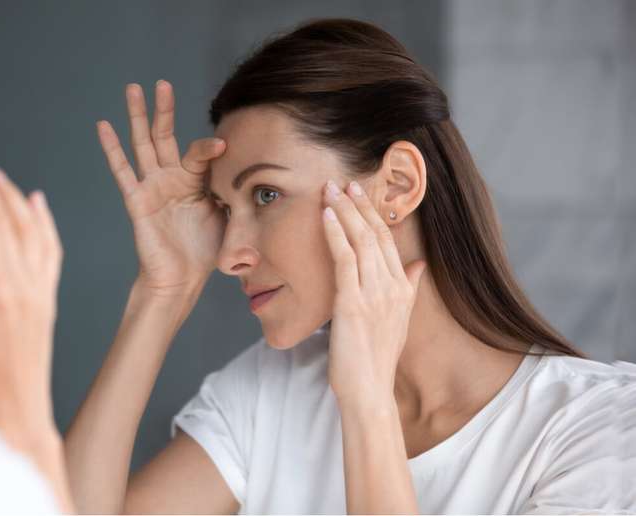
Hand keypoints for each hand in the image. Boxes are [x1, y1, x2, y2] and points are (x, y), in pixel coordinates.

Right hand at [97, 80, 226, 295]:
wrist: (183, 278)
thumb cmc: (205, 251)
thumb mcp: (229, 216)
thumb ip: (235, 193)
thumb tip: (258, 178)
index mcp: (195, 182)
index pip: (199, 153)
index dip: (210, 148)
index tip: (224, 146)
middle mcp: (172, 179)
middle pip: (165, 136)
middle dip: (163, 109)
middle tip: (161, 83)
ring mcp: (152, 187)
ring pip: (143, 144)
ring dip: (138, 116)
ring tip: (133, 88)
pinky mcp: (137, 200)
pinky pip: (122, 171)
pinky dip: (112, 148)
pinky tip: (104, 126)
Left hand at [321, 179, 425, 409]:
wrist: (369, 390)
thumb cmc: (377, 358)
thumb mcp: (399, 320)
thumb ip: (409, 288)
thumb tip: (419, 264)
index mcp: (402, 289)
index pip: (388, 241)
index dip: (373, 214)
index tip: (360, 193)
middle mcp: (391, 287)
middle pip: (375, 234)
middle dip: (358, 205)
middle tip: (343, 181)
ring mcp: (373, 293)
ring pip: (360, 240)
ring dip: (344, 211)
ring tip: (330, 189)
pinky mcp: (352, 302)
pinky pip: (344, 259)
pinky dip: (335, 233)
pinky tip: (326, 215)